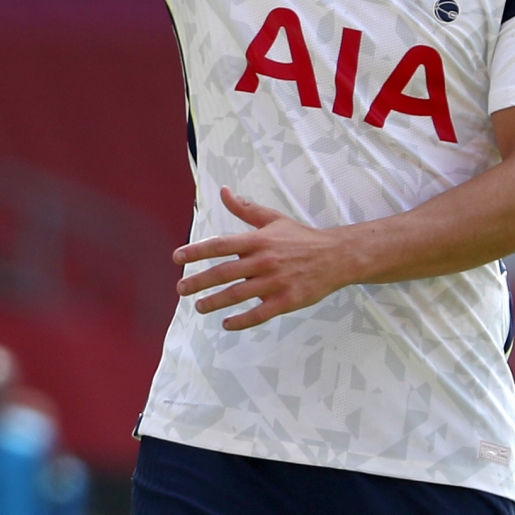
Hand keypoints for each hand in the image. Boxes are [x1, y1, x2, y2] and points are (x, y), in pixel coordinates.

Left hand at [172, 187, 359, 330]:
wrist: (337, 256)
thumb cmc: (302, 237)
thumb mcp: (273, 219)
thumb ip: (246, 209)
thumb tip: (223, 191)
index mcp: (258, 240)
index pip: (220, 245)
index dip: (196, 251)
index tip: (177, 258)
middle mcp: (263, 260)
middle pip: (224, 272)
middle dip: (199, 281)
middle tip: (180, 288)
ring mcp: (275, 282)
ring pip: (238, 294)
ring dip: (215, 302)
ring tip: (198, 306)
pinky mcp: (287, 300)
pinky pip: (260, 313)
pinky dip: (242, 320)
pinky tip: (226, 324)